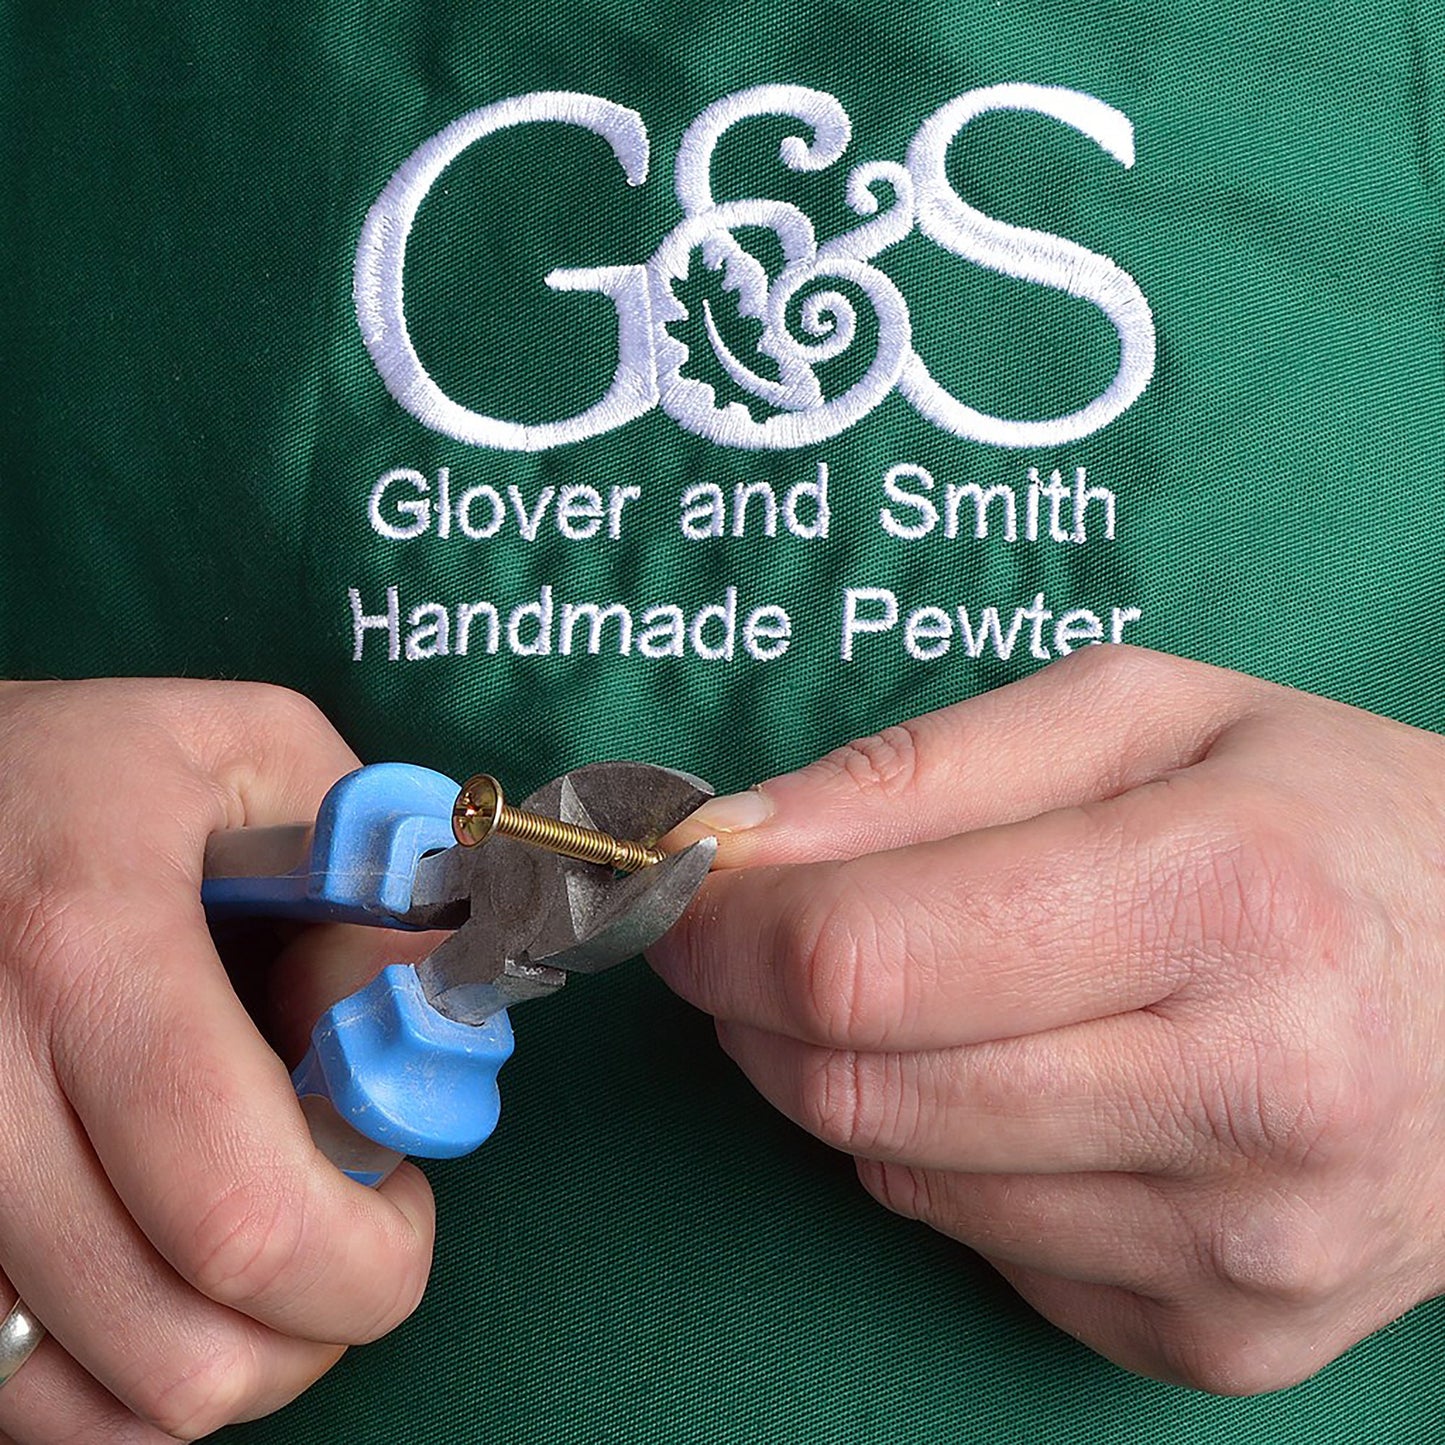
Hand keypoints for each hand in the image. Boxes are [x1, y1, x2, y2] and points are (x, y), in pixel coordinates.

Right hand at [0, 680, 433, 1441]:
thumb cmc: (80, 769)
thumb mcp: (249, 751)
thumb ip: (372, 867)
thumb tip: (438, 1004)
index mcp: (85, 949)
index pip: (243, 1208)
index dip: (367, 1258)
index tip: (405, 1204)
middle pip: (177, 1346)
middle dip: (318, 1320)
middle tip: (352, 1231)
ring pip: (97, 1402)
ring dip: (227, 1357)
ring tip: (260, 1242)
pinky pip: (16, 1397)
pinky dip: (121, 1373)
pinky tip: (162, 1275)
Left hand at [653, 646, 1444, 1394]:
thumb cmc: (1329, 817)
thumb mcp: (1146, 717)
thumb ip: (924, 767)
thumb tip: (731, 842)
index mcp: (1229, 900)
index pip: (863, 960)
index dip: (724, 927)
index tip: (685, 888)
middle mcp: (1252, 1102)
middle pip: (854, 1085)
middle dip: (757, 1000)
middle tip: (765, 929)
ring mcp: (1240, 1254)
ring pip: (895, 1175)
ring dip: (850, 1071)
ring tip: (926, 986)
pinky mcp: (1220, 1342)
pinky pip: (977, 1243)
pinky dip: (950, 1152)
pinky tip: (1031, 1078)